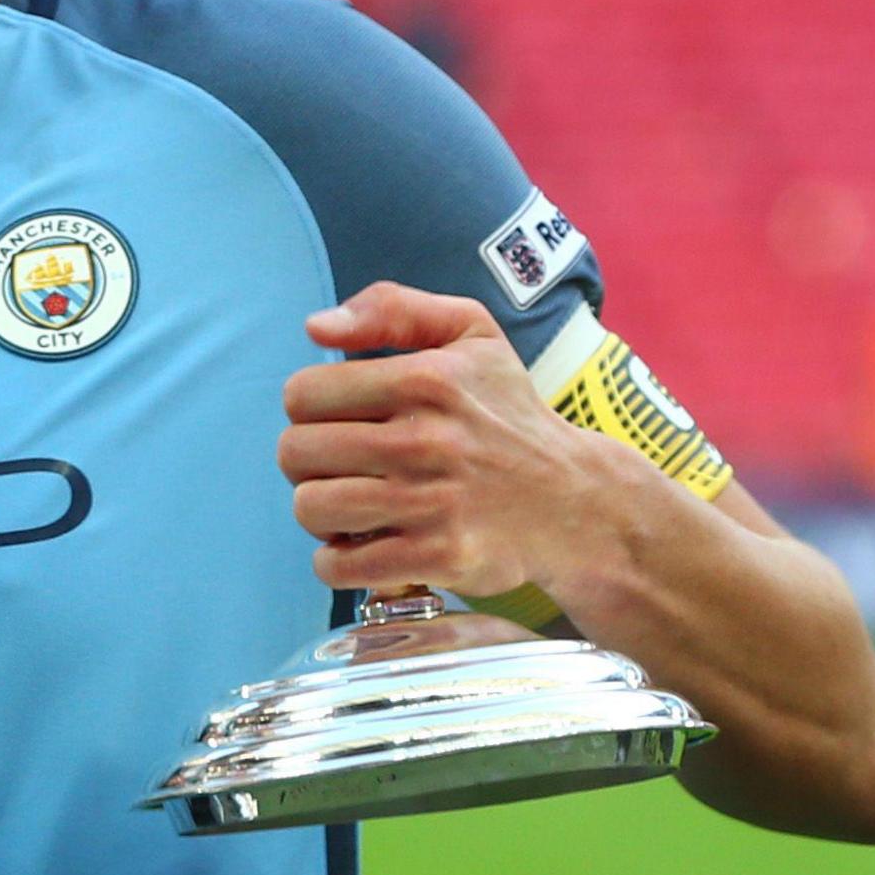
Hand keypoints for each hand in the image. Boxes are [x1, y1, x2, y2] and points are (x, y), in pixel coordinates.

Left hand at [279, 282, 630, 612]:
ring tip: (352, 505)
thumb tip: (316, 327)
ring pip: (310, 508)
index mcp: (425, 379)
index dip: (310, 408)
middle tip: (344, 467)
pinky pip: (340, 566)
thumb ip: (392, 309)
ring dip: (320, 512)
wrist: (578, 500)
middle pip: (295, 453)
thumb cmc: (511, 414)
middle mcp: (425, 440)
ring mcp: (431, 502)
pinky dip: (337, 562)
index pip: (301, 395)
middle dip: (308, 462)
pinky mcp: (438, 556)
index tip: (340, 420)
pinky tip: (363, 545)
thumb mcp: (472, 334)